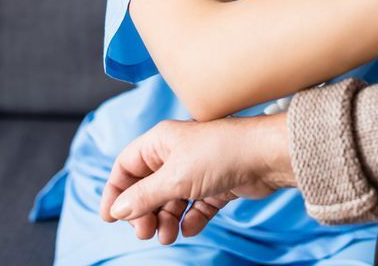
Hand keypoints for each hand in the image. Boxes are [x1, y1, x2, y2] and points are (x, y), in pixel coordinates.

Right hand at [100, 114, 292, 243]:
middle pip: (147, 187)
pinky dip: (190, 219)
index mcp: (161, 142)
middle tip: (146, 232)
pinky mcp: (217, 184)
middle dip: (143, 212)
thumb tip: (117, 210)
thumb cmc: (221, 154)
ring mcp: (197, 170)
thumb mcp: (174, 178)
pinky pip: (195, 205)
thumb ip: (143, 196)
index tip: (110, 218)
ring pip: (171, 199)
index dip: (115, 191)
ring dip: (166, 219)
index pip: (126, 166)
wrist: (266, 156)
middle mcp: (177, 154)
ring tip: (169, 236)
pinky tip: (189, 229)